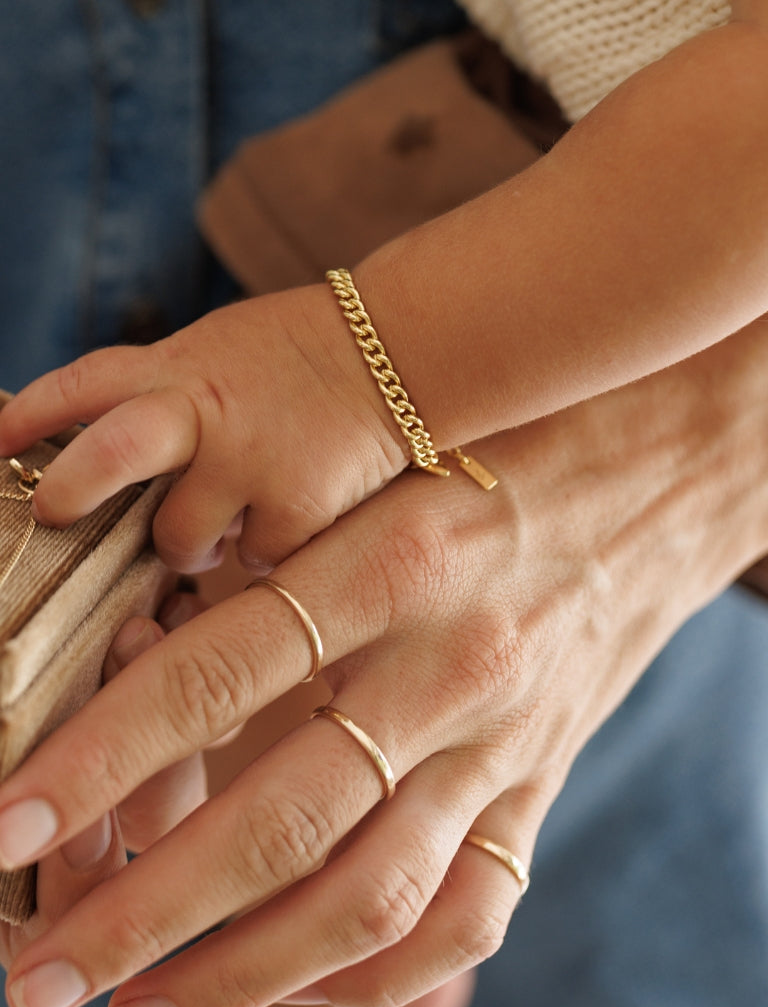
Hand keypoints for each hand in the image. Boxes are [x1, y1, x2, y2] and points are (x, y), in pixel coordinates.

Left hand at [0, 286, 406, 571]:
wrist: (397, 352)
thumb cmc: (295, 357)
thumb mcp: (214, 351)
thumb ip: (160, 393)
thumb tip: (109, 460)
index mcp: (178, 368)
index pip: (85, 386)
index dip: (28, 416)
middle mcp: (206, 411)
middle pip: (116, 450)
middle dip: (73, 488)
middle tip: (54, 513)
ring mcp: (252, 460)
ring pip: (181, 539)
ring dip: (189, 549)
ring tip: (215, 534)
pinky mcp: (298, 505)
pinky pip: (255, 559)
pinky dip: (261, 554)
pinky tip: (282, 525)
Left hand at [1, 299, 767, 1006]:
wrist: (654, 477)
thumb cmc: (485, 465)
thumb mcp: (369, 487)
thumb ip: (262, 580)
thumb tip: (121, 677)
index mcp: (390, 561)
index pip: (218, 673)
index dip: (99, 756)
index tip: (5, 823)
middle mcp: (451, 665)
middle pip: (282, 818)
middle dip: (142, 912)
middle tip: (36, 976)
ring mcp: (506, 746)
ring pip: (367, 898)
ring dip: (239, 974)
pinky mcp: (538, 797)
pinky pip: (458, 924)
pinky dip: (362, 975)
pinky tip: (281, 984)